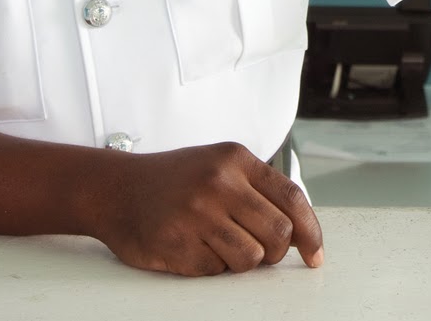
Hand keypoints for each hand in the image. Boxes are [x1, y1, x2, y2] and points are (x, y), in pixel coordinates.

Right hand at [88, 142, 323, 276]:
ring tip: (219, 244)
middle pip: (278, 233)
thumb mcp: (218, 165)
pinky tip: (193, 246)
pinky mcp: (178, 244)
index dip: (311, 231)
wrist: (114, 189)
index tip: (315, 254)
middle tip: (258, 250)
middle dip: (275, 252)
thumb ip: (258, 189)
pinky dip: (211, 266)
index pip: (292, 197)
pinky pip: (217, 271)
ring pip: (252, 258)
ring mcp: (197, 214)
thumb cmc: (173, 180)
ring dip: (241, 261)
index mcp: (234, 159)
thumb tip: (300, 231)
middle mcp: (218, 182)